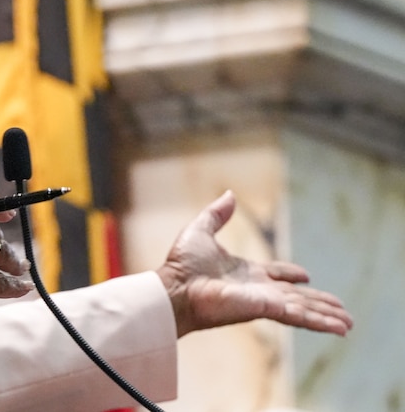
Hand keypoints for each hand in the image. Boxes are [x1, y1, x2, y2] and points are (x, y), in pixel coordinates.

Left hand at [156, 190, 352, 337]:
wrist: (174, 287)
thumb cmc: (181, 264)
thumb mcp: (200, 231)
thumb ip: (216, 215)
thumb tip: (230, 194)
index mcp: (245, 273)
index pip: (276, 276)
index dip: (290, 274)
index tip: (305, 275)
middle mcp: (257, 290)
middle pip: (296, 296)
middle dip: (319, 302)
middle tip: (340, 309)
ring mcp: (263, 301)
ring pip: (303, 309)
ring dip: (326, 315)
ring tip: (348, 323)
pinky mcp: (265, 309)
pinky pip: (299, 316)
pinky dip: (320, 322)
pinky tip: (339, 327)